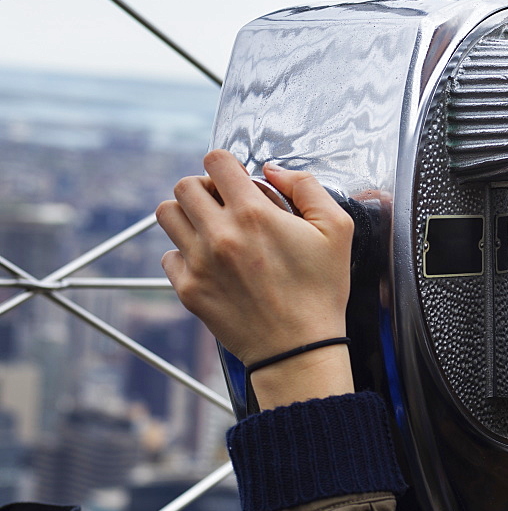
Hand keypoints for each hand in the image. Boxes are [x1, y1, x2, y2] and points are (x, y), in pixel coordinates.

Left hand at [157, 151, 355, 404]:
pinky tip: (211, 263)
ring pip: (167, 215)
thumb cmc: (322, 291)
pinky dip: (185, 254)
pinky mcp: (188, 290)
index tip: (238, 181)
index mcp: (254, 214)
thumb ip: (307, 187)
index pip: (216, 161)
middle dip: (206, 188)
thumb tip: (272, 170)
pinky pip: (168, 256)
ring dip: (188, 215)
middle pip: (185, 185)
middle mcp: (219, 234)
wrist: (299, 349)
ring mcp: (199, 263)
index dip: (228, 165)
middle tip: (226, 206)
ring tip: (212, 230)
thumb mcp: (337, 230)